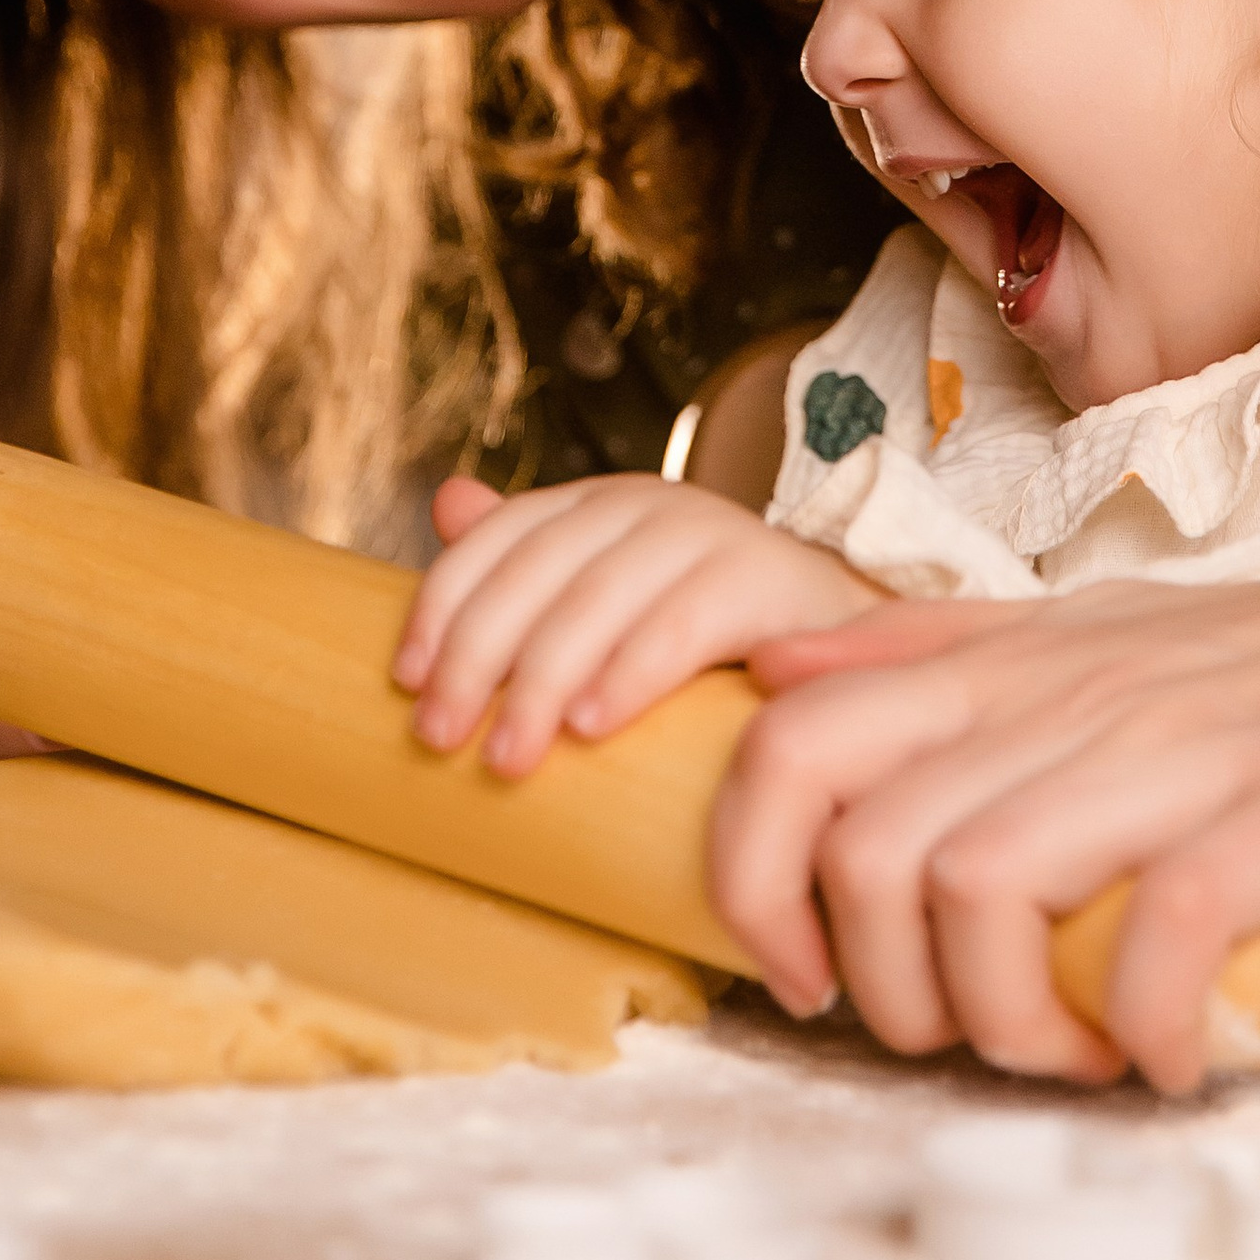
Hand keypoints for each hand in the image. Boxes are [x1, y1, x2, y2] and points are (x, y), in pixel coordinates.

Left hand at [394, 473, 877, 778]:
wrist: (854, 658)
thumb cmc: (714, 650)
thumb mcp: (612, 607)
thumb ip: (534, 565)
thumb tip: (447, 501)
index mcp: (599, 504)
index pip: (499, 537)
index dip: (442, 603)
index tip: (405, 682)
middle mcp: (648, 501)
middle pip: (537, 569)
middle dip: (476, 655)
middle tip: (438, 741)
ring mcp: (711, 530)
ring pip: (599, 596)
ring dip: (541, 680)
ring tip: (506, 758)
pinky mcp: (767, 576)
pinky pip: (685, 620)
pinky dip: (631, 672)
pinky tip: (592, 727)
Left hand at [708, 403, 1259, 1093]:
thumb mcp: (1082, 637)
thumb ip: (934, 657)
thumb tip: (777, 672)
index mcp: (1006, 667)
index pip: (790, 747)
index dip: (754, 878)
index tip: (809, 973)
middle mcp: (1065, 700)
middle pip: (866, 849)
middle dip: (884, 990)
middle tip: (963, 1039)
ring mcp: (1175, 754)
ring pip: (978, 888)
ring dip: (1005, 1022)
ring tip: (1072, 1054)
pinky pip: (1156, 937)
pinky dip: (1142, 1030)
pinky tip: (1171, 1055)